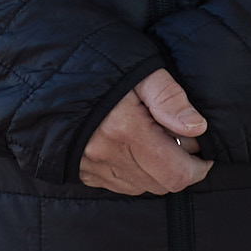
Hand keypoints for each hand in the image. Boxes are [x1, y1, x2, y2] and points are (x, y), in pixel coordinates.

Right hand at [79, 68, 210, 194]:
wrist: (48, 71)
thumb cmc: (98, 64)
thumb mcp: (140, 70)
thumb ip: (170, 98)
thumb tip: (198, 127)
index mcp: (126, 130)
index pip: (177, 174)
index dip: (198, 167)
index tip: (202, 150)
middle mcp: (108, 155)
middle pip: (162, 184)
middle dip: (179, 166)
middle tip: (178, 139)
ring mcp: (92, 167)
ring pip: (142, 187)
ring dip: (156, 170)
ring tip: (152, 139)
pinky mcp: (81, 171)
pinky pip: (119, 185)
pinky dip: (134, 172)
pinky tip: (131, 146)